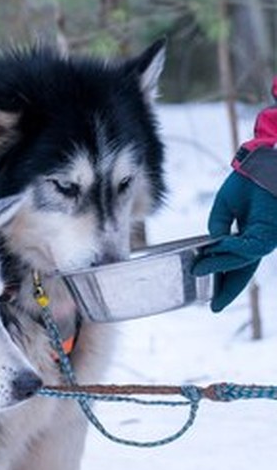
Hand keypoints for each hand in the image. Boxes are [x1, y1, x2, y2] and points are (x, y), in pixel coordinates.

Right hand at [192, 170, 276, 311]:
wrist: (265, 163)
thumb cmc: (249, 179)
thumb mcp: (225, 207)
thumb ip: (218, 228)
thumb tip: (211, 248)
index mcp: (250, 235)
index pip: (237, 263)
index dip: (225, 281)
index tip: (213, 301)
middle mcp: (260, 239)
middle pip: (243, 270)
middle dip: (229, 288)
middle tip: (215, 307)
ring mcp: (267, 237)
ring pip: (243, 261)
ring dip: (221, 265)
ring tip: (199, 268)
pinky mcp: (270, 233)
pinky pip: (248, 249)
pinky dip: (230, 251)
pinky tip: (216, 248)